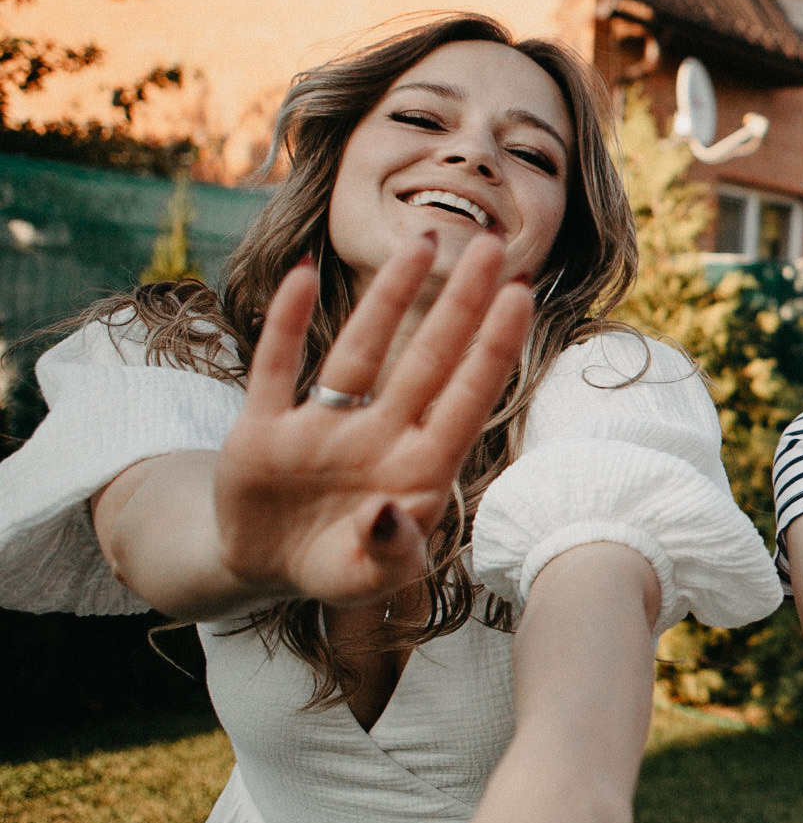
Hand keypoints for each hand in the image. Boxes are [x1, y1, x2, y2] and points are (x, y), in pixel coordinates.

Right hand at [220, 233, 531, 606]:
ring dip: (388, 297)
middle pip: (426, 359)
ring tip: (420, 242)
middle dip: (458, 304)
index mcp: (417, 469)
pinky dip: (286, 324)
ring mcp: (322, 427)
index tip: (519, 295)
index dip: (492, 349)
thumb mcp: (368, 581)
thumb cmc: (340, 568)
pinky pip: (274, 367)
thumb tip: (387, 512)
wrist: (265, 569)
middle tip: (489, 244)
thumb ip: (389, 552)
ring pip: (361, 350)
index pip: (466, 399)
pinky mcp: (262, 430)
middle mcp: (378, 435)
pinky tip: (304, 276)